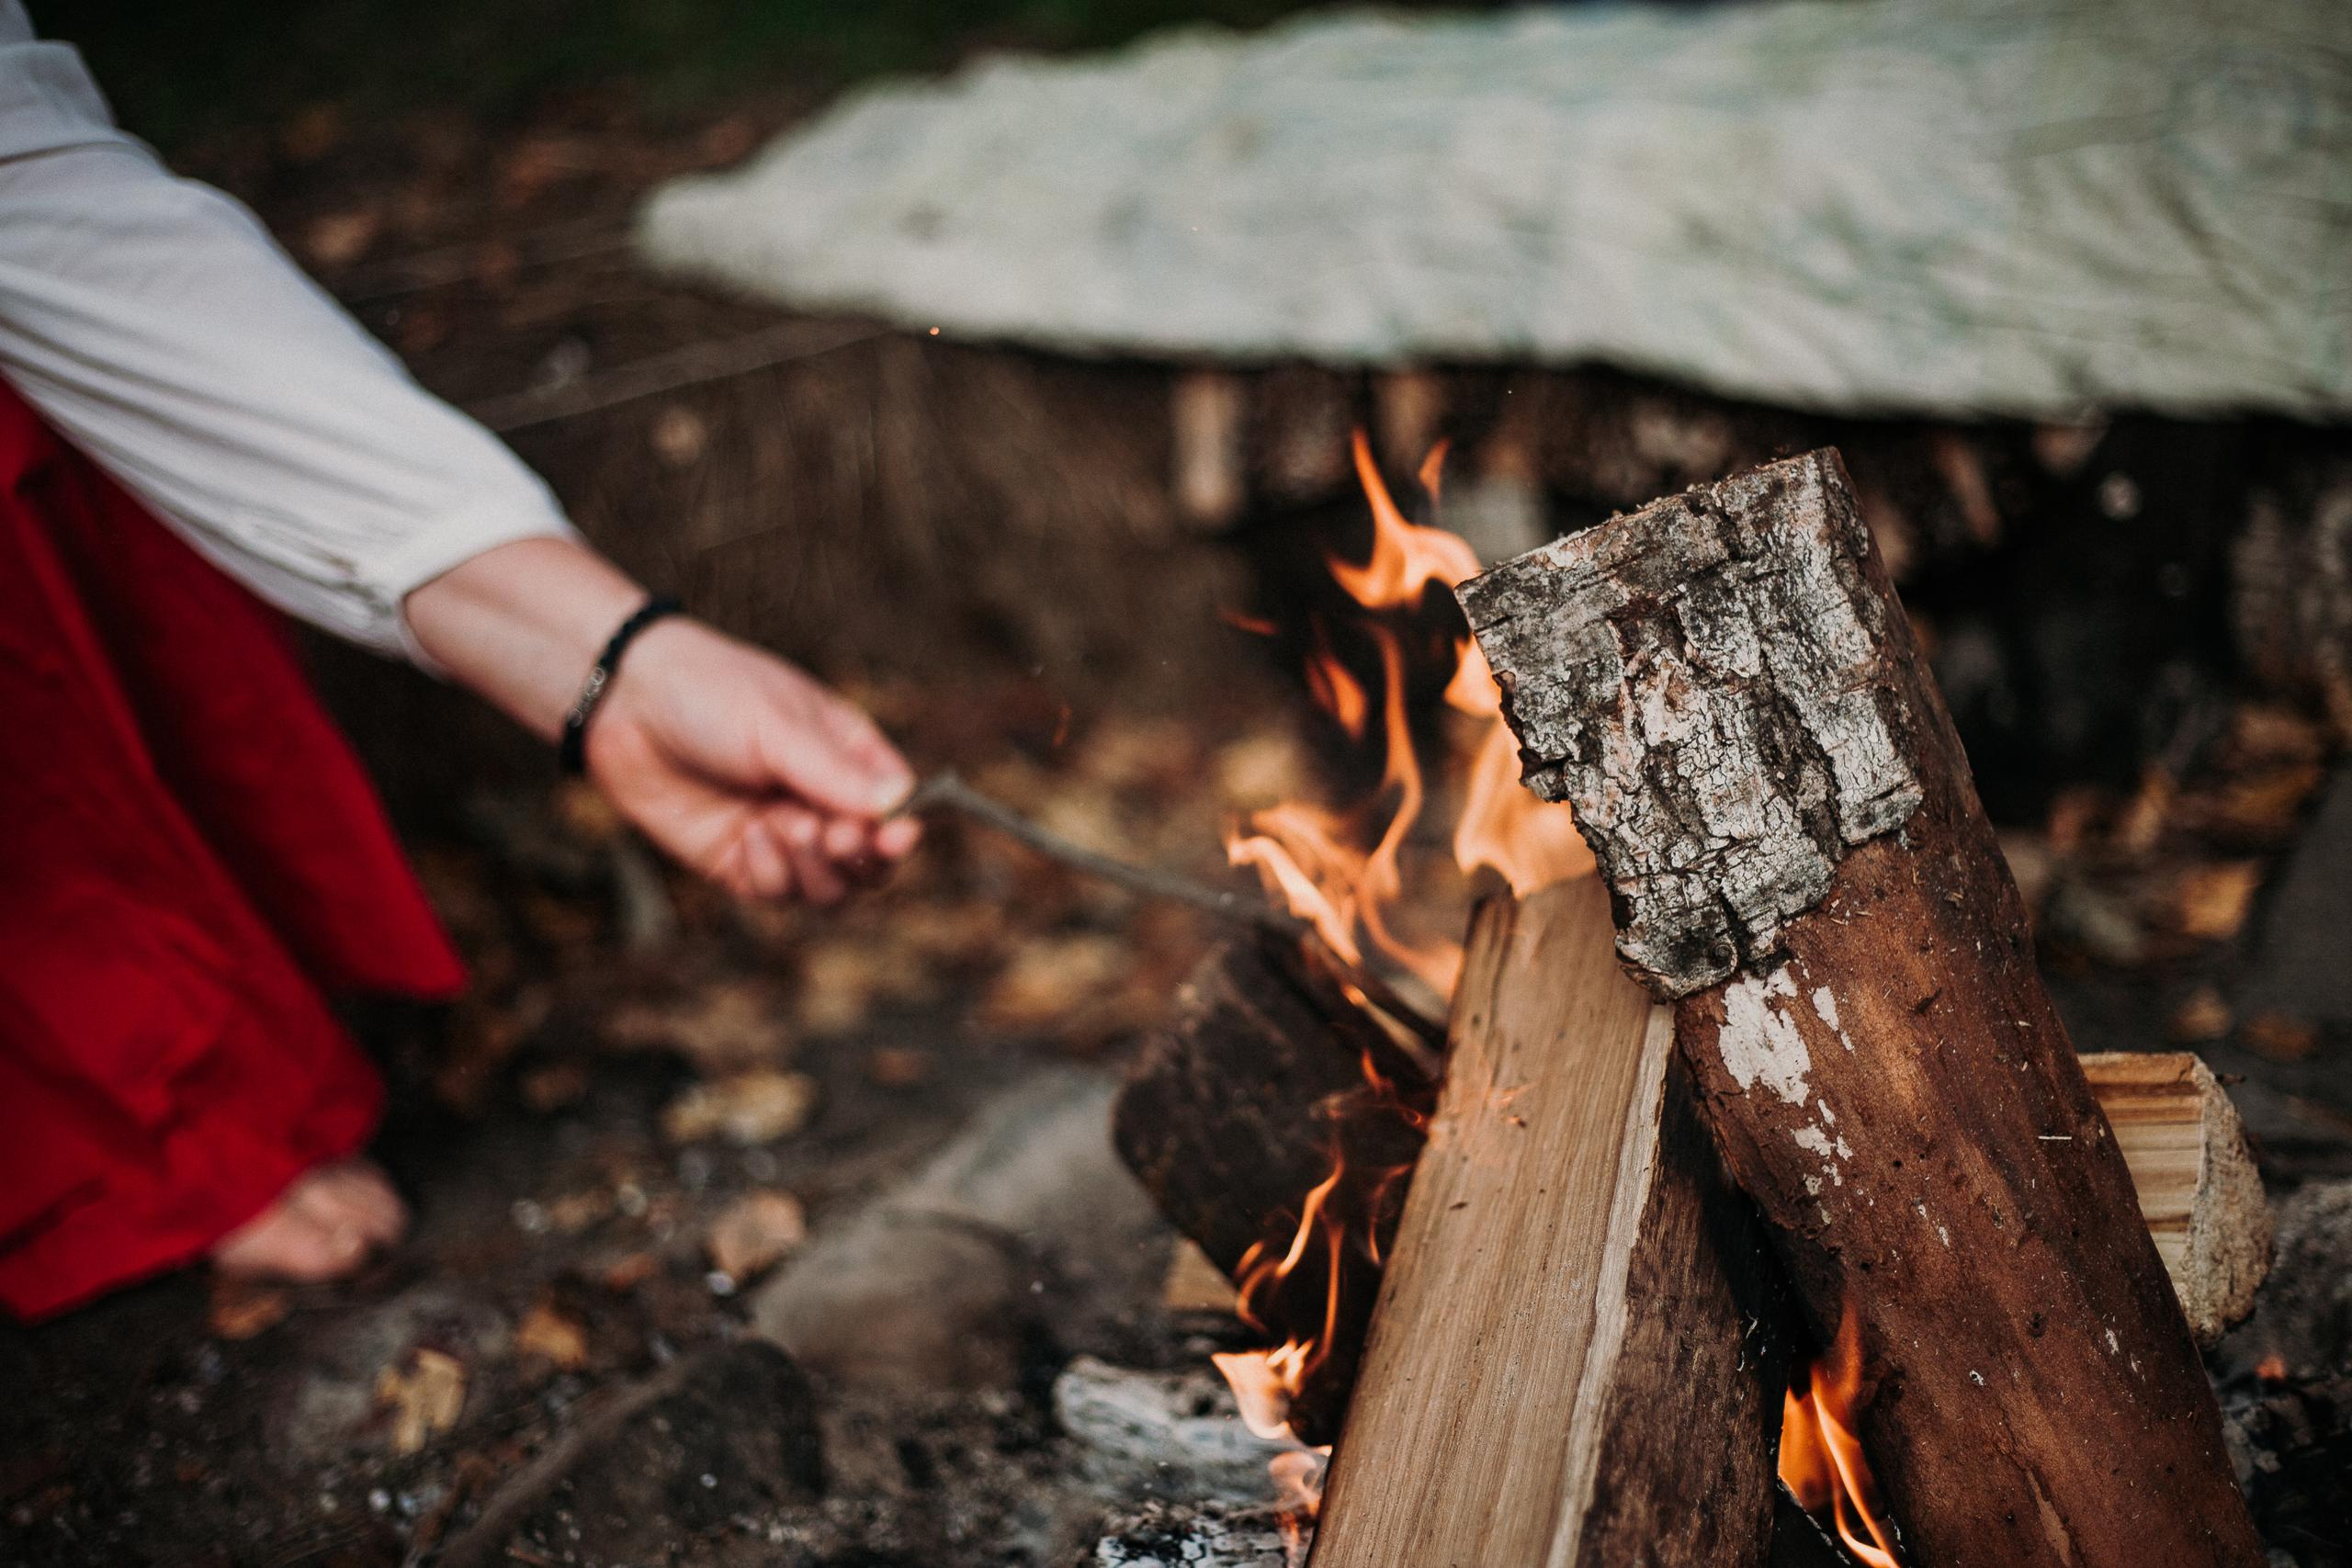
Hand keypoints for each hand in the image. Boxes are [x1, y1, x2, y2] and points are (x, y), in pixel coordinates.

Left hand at [585, 618, 918, 902]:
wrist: (624, 701)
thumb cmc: (710, 692)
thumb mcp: (778, 727)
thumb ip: (835, 773)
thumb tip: (900, 803)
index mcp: (847, 756)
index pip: (896, 806)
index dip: (901, 828)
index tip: (894, 835)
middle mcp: (820, 801)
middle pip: (870, 861)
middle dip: (859, 858)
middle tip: (835, 838)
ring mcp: (781, 836)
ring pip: (828, 889)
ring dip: (817, 872)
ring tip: (788, 830)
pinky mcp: (738, 862)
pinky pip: (776, 893)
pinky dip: (773, 874)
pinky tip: (749, 836)